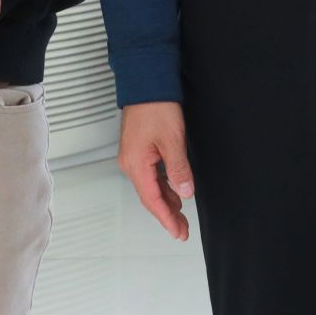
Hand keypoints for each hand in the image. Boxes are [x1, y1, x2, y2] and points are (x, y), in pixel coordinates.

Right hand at [118, 102, 194, 241]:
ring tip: (181, 215)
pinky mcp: (139, 149)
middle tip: (182, 229)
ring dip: (166, 201)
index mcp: (136, 164)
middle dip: (167, 214)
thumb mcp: (172, 140)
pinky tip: (174, 190)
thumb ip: (178, 169)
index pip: (152, 200)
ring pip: (151, 186)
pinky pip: (151, 175)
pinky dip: (163, 186)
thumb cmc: (155, 106)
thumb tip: (185, 193)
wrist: (146, 82)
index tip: (178, 232)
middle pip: (150, 197)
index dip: (166, 218)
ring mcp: (134, 157)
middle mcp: (130, 163)